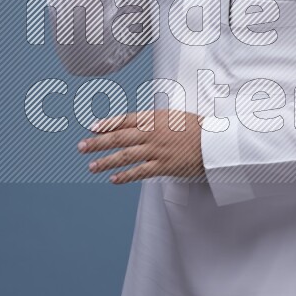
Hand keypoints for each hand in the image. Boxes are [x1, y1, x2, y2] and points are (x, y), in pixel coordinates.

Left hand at [78, 109, 204, 184]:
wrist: (214, 142)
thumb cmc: (196, 127)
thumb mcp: (173, 116)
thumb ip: (154, 119)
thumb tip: (138, 122)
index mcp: (154, 118)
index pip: (125, 120)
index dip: (107, 123)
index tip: (92, 127)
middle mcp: (152, 133)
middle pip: (119, 137)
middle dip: (98, 142)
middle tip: (81, 147)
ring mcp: (157, 150)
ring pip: (125, 155)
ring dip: (106, 161)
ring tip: (92, 166)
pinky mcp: (163, 166)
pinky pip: (140, 171)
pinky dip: (125, 175)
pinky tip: (113, 179)